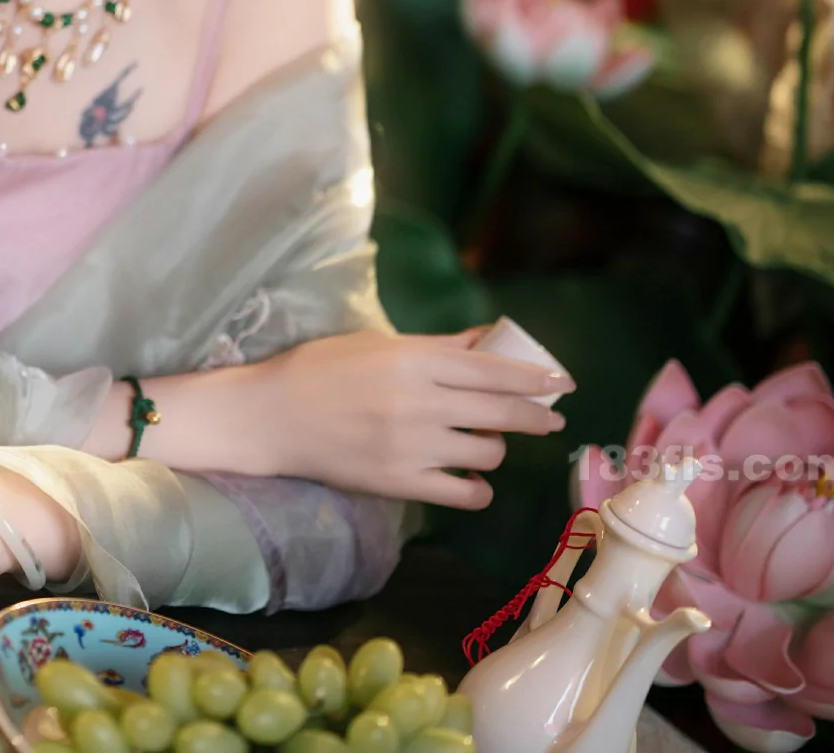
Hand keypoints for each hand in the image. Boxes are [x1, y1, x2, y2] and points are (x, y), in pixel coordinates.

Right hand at [236, 324, 572, 508]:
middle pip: (502, 412)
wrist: (270, 417)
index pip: (495, 371)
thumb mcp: (376, 344)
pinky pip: (464, 494)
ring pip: (488, 453)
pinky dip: (478, 489)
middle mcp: (421, 403)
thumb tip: (486, 340)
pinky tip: (472, 481)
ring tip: (486, 443)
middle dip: (536, 416)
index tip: (562, 385)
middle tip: (550, 420)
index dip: (536, 379)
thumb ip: (436, 346)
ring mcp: (413, 446)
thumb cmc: (318, 369)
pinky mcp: (401, 483)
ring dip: (497, 448)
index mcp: (414, 362)